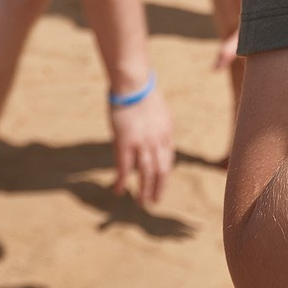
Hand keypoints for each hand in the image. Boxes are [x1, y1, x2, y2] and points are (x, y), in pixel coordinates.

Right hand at [109, 81, 173, 203]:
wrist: (133, 84)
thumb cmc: (142, 91)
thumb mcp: (158, 109)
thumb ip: (158, 124)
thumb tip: (155, 131)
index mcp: (166, 132)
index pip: (168, 158)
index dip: (165, 173)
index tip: (161, 182)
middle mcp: (158, 141)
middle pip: (161, 170)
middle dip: (159, 188)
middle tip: (155, 201)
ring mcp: (142, 144)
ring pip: (146, 174)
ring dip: (144, 191)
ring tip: (142, 203)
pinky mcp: (125, 144)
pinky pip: (125, 169)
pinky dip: (123, 182)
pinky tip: (118, 191)